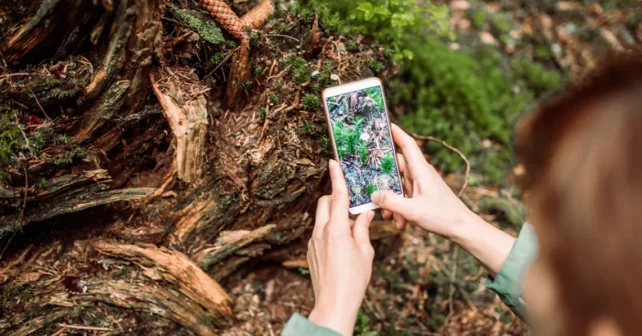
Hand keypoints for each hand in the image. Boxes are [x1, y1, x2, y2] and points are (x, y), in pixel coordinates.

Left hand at [307, 159, 375, 335]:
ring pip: (321, 218)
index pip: (336, 196)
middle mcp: (320, 232)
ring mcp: (312, 242)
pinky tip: (342, 245)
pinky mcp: (310, 251)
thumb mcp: (365, 252)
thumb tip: (365, 213)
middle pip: (324, 203)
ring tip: (350, 228)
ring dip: (333, 215)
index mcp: (336, 230)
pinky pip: (319, 232)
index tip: (333, 162)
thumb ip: (363, 229)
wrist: (333, 304)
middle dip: (335, 198)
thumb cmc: (353, 280)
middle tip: (351, 203)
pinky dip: (330, 230)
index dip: (336, 177)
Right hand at [371, 124, 514, 274]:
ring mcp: (421, 184)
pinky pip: (404, 196)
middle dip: (384, 179)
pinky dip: (399, 207)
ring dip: (391, 199)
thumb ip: (390, 202)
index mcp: (421, 170)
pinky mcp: (422, 195)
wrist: (462, 228)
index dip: (397, 133)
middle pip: (397, 166)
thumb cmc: (442, 216)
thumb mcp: (412, 210)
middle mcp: (421, 174)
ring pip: (399, 185)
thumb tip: (373, 194)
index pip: (408, 145)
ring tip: (389, 215)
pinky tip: (399, 221)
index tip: (385, 123)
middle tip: (370, 182)